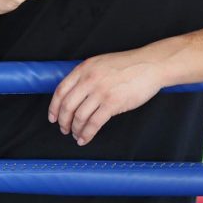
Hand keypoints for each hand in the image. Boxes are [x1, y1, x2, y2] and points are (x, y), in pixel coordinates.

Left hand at [47, 51, 164, 145]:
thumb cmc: (127, 65)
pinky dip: (87, 133)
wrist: (150, 65)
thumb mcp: (100, 64)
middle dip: (63, 121)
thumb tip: (73, 93)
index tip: (52, 117)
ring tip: (76, 135)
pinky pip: (94, 123)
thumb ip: (86, 75)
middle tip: (63, 129)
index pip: (60, 91)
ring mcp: (101, 92)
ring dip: (75, 129)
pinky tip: (85, 138)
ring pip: (79, 116)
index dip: (54, 107)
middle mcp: (89, 80)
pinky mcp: (113, 103)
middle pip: (67, 105)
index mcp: (84, 69)